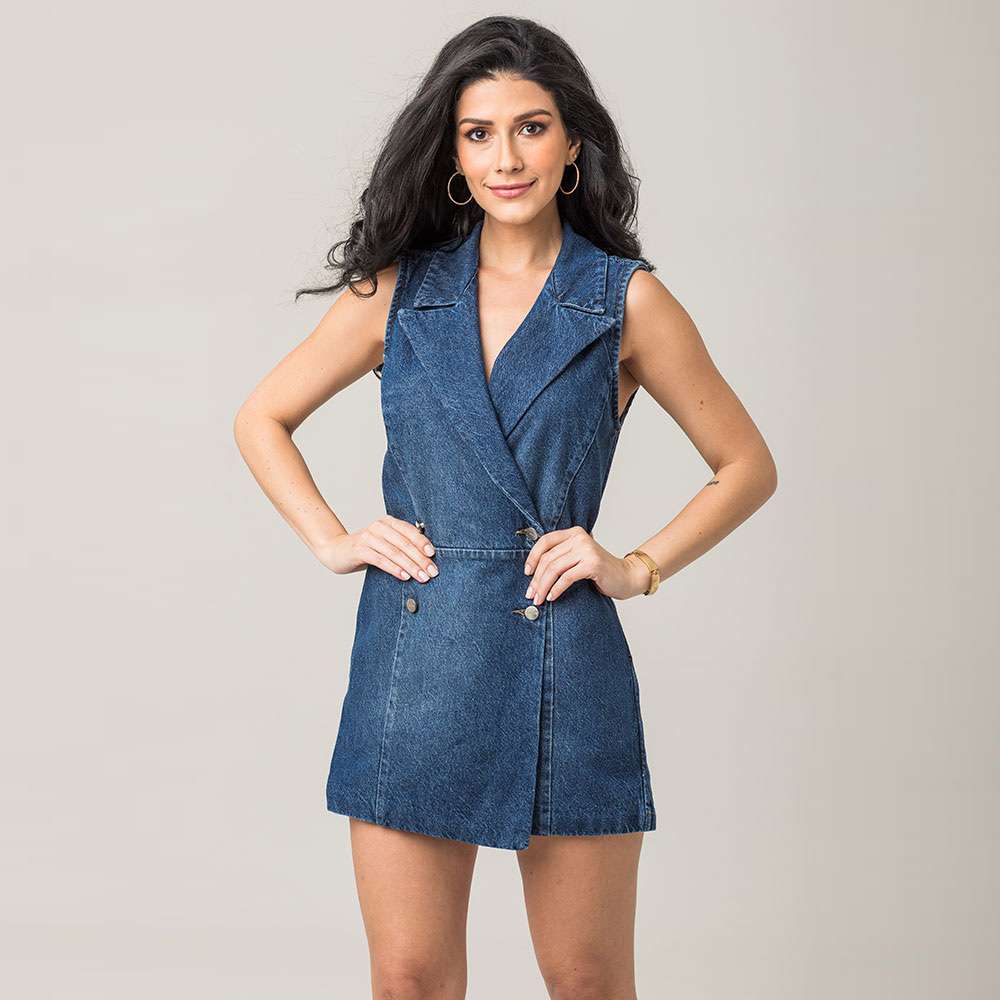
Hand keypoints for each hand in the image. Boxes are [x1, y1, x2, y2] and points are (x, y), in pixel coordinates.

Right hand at [313, 515, 438, 581]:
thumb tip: (428, 560)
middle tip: (432, 572)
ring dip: (411, 566)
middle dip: (421, 559)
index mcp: (388, 522)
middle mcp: (379, 526)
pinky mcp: (359, 549)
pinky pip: (380, 559)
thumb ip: (402, 546)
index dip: (423, 543)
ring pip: (394, 552)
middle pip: (405, 543)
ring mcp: (368, 537)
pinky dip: (394, 568)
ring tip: (422, 577)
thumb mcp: (386, 544)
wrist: (337, 551)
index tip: (433, 556)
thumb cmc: (367, 550)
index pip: (410, 531)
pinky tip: (404, 577)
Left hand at [522, 526, 650, 603]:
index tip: (526, 573)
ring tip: (539, 599)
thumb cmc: (600, 571)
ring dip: (543, 586)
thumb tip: (533, 570)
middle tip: (530, 594)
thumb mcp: (579, 557)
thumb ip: (562, 556)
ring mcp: (587, 550)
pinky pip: (567, 578)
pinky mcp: (592, 564)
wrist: (627, 577)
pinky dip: (556, 589)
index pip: (545, 541)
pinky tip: (552, 597)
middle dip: (536, 578)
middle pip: (548, 558)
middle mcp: (580, 538)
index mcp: (574, 533)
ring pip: (555, 568)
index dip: (533, 557)